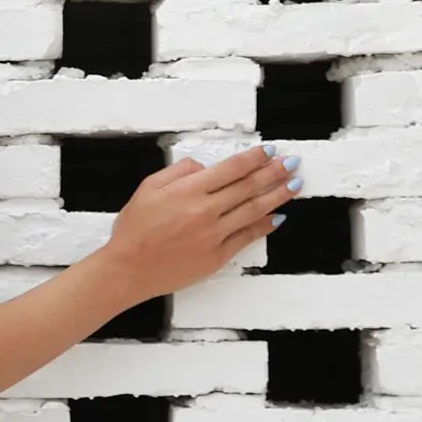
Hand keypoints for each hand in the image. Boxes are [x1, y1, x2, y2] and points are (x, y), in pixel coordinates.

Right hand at [102, 144, 301, 304]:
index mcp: (189, 190)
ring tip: (294, 185)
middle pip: (249, 186)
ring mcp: (214, 234)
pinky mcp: (217, 256)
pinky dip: (264, 226)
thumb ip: (177, 172)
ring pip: (254, 210)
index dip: (255, 158)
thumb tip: (202, 166)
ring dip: (278, 196)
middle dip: (275, 172)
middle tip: (292, 163)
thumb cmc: (134, 231)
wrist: (128, 269)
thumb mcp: (147, 189)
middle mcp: (206, 210)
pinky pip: (247, 237)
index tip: (269, 152)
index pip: (232, 168)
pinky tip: (276, 217)